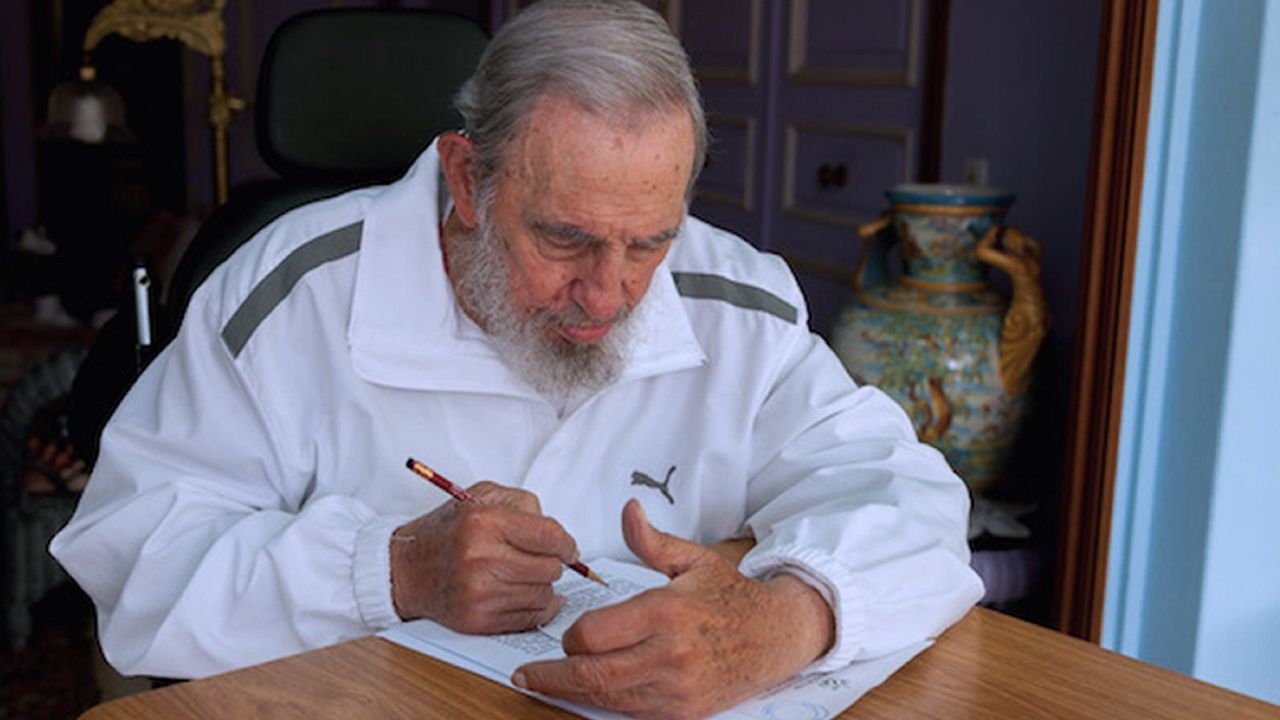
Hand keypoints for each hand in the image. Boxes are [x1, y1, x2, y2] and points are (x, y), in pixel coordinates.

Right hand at [390, 482, 578, 633]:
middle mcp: (482, 558)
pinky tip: (527, 595)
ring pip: (544, 594)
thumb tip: (557, 534)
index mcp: (484, 522)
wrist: (405, 569)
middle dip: (551, 562)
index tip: (567, 548)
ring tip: (523, 575)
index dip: (566, 543)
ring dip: (542, 585)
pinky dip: (537, 607)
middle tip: (538, 559)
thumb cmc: (446, 531)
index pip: (550, 536)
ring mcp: (480, 594)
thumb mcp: (480, 496)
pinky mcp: (479, 621)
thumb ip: (523, 503)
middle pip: (550, 568)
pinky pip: (530, 618)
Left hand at [514, 499, 834, 719]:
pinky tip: (592, 694)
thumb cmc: (730, 596)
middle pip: (591, 674)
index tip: (568, 635)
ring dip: (572, 694)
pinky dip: (606, 704)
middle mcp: (669, 654)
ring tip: (548, 685)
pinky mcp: (684, 712)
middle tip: (527, 675)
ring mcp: (677, 688)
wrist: (777, 636)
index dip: (571, 637)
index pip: (592, 635)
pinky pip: (631, 713)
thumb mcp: (692, 559)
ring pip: (607, 698)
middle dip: (552, 676)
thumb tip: (627, 509)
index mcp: (664, 611)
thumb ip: (650, 540)